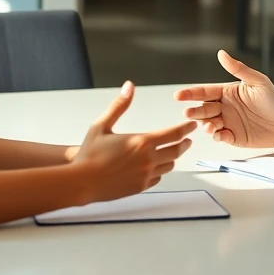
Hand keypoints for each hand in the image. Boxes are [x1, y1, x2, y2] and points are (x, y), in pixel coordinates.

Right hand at [73, 82, 195, 202]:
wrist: (81, 182)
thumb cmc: (89, 154)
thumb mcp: (102, 125)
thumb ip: (119, 106)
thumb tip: (129, 87)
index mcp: (142, 142)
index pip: (173, 134)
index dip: (185, 128)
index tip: (192, 125)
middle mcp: (148, 160)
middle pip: (176, 151)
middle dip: (184, 143)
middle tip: (187, 139)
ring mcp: (145, 175)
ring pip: (168, 166)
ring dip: (173, 157)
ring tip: (172, 152)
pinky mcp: (140, 187)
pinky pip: (157, 178)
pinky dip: (160, 171)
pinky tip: (156, 168)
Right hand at [174, 50, 273, 147]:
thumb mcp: (258, 82)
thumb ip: (239, 69)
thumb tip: (221, 53)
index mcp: (227, 92)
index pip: (205, 92)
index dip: (191, 93)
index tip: (178, 95)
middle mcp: (224, 107)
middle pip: (203, 108)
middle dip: (194, 111)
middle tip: (188, 113)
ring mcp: (227, 123)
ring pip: (208, 123)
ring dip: (204, 124)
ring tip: (208, 126)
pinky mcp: (233, 137)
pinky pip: (220, 137)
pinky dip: (217, 136)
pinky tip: (219, 134)